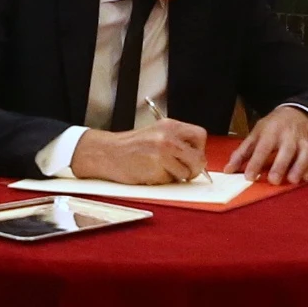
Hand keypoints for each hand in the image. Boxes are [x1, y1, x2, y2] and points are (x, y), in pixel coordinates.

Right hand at [71, 119, 204, 184]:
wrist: (107, 153)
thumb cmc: (130, 147)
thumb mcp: (156, 133)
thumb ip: (176, 141)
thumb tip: (196, 158)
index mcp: (170, 125)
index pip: (200, 136)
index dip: (199, 149)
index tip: (192, 156)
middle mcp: (167, 137)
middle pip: (198, 158)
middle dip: (194, 169)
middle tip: (185, 172)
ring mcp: (162, 153)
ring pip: (185, 172)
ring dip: (176, 176)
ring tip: (160, 170)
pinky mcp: (156, 169)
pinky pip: (170, 181)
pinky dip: (163, 181)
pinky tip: (150, 173)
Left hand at [227, 107, 307, 185]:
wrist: (293, 114)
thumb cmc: (271, 128)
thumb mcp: (254, 135)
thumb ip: (242, 153)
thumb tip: (228, 170)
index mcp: (270, 132)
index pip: (263, 147)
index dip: (256, 162)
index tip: (249, 177)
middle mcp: (288, 136)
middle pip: (286, 150)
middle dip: (281, 165)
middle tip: (273, 181)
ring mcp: (302, 141)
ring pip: (305, 153)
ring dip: (300, 167)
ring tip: (292, 181)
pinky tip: (306, 178)